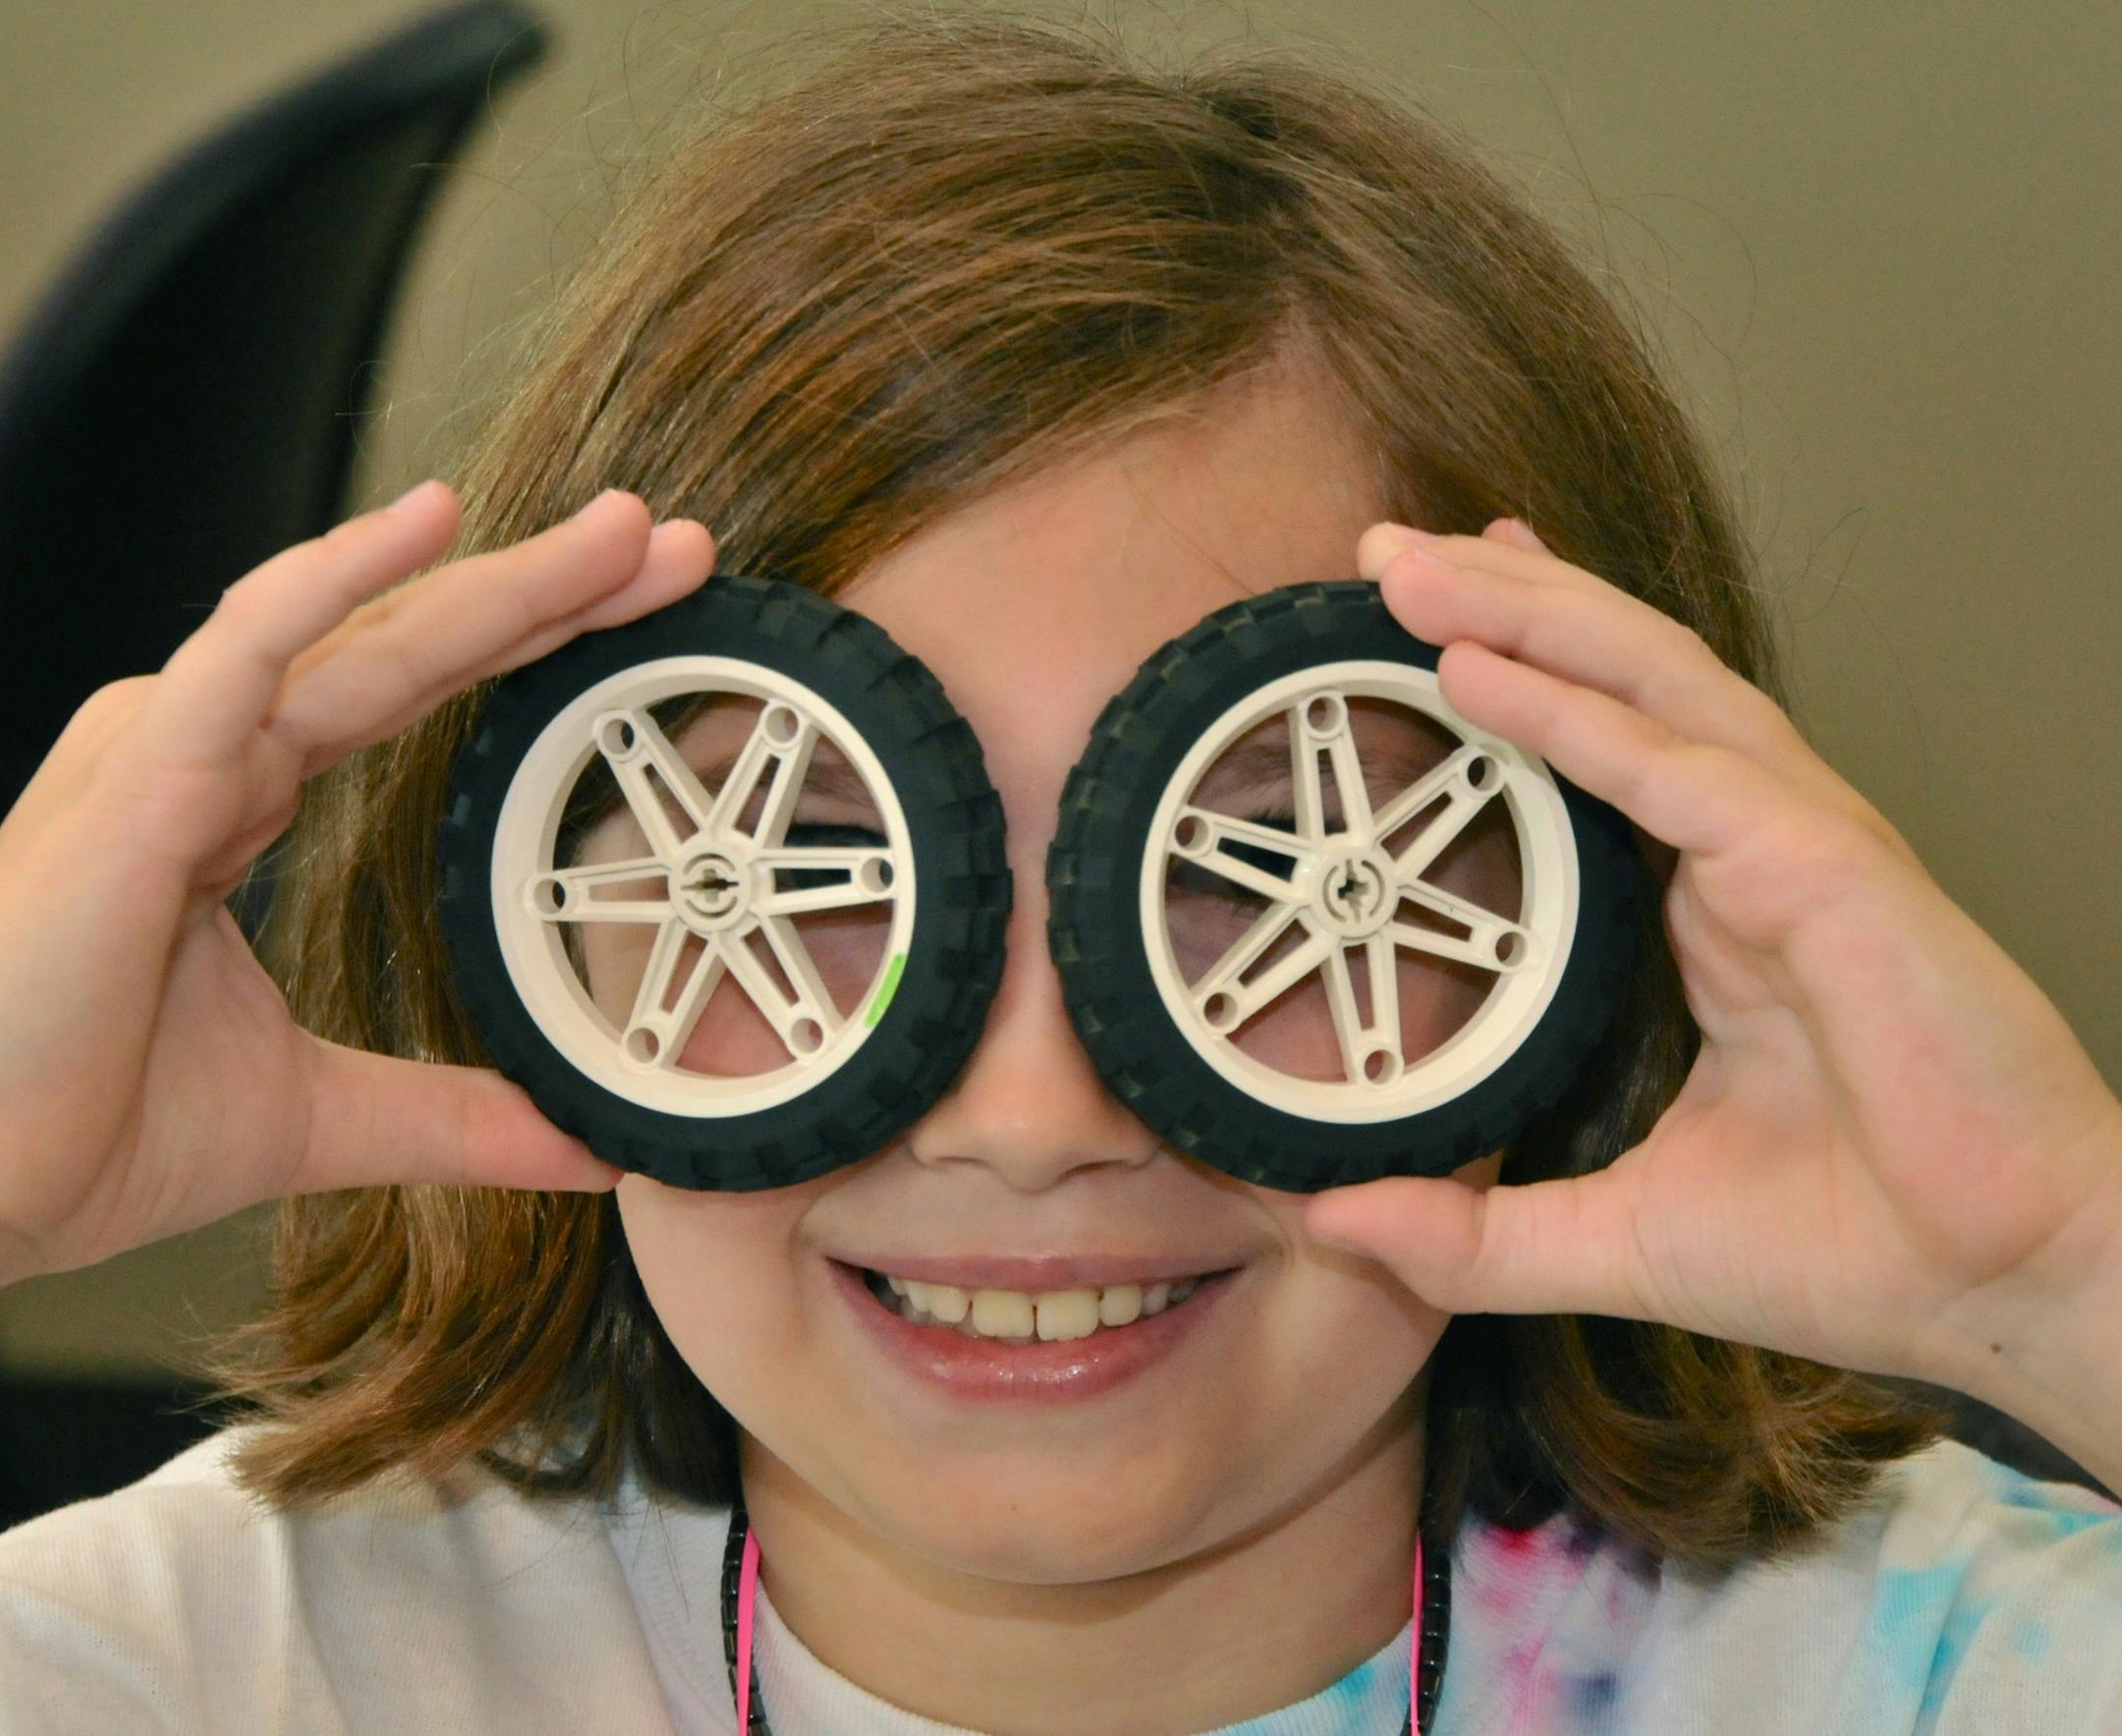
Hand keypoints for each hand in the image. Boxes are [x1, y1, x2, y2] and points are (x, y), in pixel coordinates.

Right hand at [0, 483, 716, 1285]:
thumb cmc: (70, 1126)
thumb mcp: (315, 1116)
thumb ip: (450, 1117)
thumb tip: (581, 1146)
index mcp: (236, 798)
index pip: (412, 691)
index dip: (528, 644)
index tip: (646, 618)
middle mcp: (207, 751)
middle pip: (408, 643)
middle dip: (547, 590)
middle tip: (671, 547)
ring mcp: (168, 752)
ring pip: (358, 632)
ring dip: (494, 578)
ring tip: (619, 531)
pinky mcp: (134, 780)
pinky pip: (246, 653)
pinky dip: (336, 582)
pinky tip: (427, 524)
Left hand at [1302, 517, 2121, 1398]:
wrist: (2008, 1293)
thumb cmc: (1852, 1252)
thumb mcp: (1618, 1239)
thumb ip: (1474, 1238)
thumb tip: (1335, 1221)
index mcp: (1714, 909)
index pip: (1603, 749)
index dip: (1522, 670)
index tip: (1427, 627)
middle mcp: (1753, 850)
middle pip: (1616, 682)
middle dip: (1501, 605)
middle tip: (1384, 556)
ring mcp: (1798, 847)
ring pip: (1651, 686)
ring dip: (1529, 619)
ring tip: (1415, 572)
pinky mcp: (1833, 873)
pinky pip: (1683, 770)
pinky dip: (1580, 717)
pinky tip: (1486, 673)